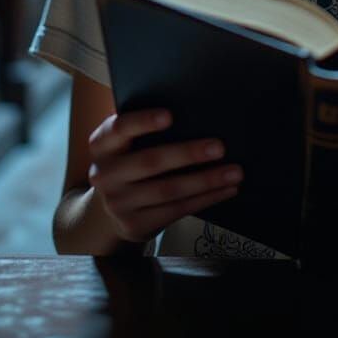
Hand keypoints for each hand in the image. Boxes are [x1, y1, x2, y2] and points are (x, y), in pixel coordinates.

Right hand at [87, 108, 243, 243]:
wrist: (109, 208)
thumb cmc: (130, 160)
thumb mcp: (127, 143)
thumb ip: (145, 130)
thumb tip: (196, 113)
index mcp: (102, 145)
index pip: (119, 129)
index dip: (143, 122)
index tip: (170, 116)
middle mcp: (104, 174)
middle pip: (151, 161)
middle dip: (188, 154)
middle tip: (220, 147)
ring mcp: (118, 203)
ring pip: (169, 190)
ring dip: (206, 180)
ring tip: (234, 172)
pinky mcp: (134, 224)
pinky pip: (176, 210)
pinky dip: (205, 199)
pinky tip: (225, 190)